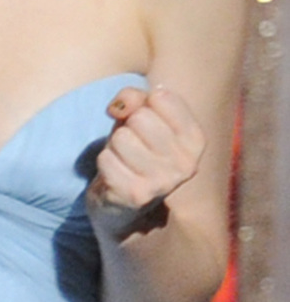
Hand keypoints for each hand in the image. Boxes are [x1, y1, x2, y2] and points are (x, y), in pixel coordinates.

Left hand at [86, 85, 204, 240]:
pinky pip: (106, 159)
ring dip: (114, 146)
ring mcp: (163, 182)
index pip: (161, 96)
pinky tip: (116, 174)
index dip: (142, 102)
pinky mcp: (136, 195)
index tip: (142, 120)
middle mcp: (186, 163)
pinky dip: (105, 162)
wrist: (125, 205)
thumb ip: (135, 98)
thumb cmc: (135, 150)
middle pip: (140, 117)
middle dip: (127, 126)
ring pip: (121, 137)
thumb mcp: (140, 117)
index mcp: (195, 139)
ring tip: (124, 160)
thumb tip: (120, 106)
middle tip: (131, 145)